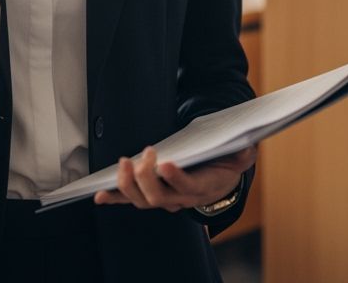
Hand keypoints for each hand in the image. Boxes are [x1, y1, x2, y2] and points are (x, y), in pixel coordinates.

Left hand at [92, 145, 255, 212]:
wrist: (217, 181)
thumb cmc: (223, 165)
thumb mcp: (238, 157)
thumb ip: (243, 153)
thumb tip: (247, 146)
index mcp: (201, 188)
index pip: (187, 188)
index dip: (176, 178)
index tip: (166, 163)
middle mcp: (180, 199)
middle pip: (158, 197)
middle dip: (147, 176)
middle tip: (146, 153)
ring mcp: (164, 199)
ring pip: (142, 200)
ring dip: (129, 183)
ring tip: (124, 162)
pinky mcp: (151, 195)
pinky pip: (130, 200)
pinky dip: (115, 198)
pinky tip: (100, 196)